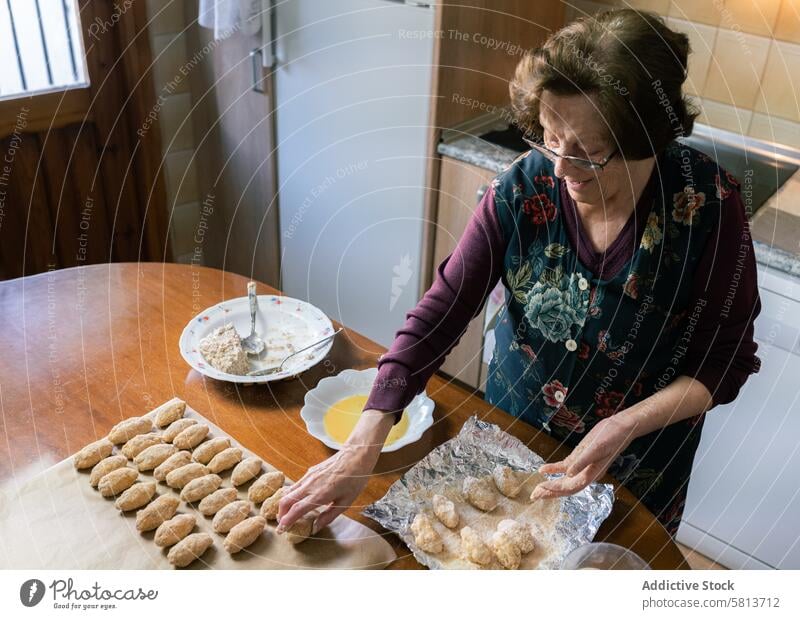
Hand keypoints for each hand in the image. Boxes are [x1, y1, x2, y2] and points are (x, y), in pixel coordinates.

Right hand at [276, 408, 393, 532]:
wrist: (356, 456)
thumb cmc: (355, 479)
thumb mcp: (346, 502)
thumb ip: (328, 516)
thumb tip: (315, 527)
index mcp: (320, 494)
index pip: (296, 509)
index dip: (286, 521)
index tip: (282, 530)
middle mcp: (310, 484)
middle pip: (286, 500)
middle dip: (281, 513)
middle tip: (282, 523)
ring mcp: (309, 476)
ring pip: (288, 491)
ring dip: (284, 504)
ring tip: (287, 514)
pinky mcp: (310, 471)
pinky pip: (296, 485)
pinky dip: (291, 495)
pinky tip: (298, 500)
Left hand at [531, 413, 639, 499]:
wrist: (622, 427)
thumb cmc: (612, 437)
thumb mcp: (596, 448)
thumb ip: (582, 461)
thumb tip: (568, 474)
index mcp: (592, 474)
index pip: (571, 487)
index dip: (555, 489)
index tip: (541, 489)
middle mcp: (587, 473)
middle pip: (566, 487)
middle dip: (550, 492)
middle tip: (533, 496)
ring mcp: (583, 466)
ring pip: (565, 479)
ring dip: (551, 484)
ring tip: (537, 489)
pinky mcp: (581, 456)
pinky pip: (566, 467)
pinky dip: (554, 469)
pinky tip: (543, 470)